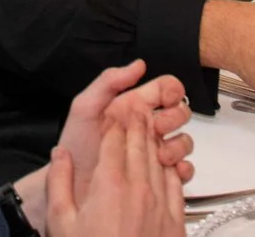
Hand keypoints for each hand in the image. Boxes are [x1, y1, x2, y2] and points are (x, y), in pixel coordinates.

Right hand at [43, 113, 183, 236]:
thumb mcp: (61, 223)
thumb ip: (60, 183)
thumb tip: (60, 154)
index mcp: (109, 185)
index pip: (114, 140)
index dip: (114, 121)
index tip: (114, 109)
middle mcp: (139, 189)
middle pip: (140, 144)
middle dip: (138, 122)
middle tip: (136, 106)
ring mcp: (160, 205)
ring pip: (160, 161)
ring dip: (155, 140)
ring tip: (152, 125)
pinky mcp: (175, 223)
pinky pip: (177, 185)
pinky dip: (173, 168)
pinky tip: (170, 162)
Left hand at [54, 62, 194, 202]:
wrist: (70, 188)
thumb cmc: (76, 148)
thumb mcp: (85, 109)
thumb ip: (108, 82)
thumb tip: (139, 65)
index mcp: (133, 107)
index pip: (165, 89)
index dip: (172, 90)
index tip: (166, 99)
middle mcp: (146, 127)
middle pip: (180, 112)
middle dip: (175, 117)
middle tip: (158, 128)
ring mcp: (154, 152)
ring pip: (184, 141)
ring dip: (179, 145)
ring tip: (161, 155)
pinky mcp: (158, 177)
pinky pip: (183, 171)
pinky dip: (184, 169)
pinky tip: (171, 170)